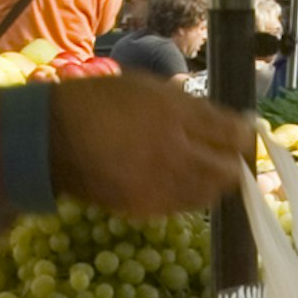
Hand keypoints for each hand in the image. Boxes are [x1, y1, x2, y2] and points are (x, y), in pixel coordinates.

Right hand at [43, 72, 252, 218]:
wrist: (51, 138)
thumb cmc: (100, 102)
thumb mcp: (148, 88)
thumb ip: (192, 106)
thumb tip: (235, 122)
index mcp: (174, 117)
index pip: (233, 134)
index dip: (246, 135)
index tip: (244, 132)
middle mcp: (174, 156)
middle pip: (229, 171)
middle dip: (234, 162)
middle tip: (227, 152)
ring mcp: (160, 187)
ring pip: (209, 194)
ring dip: (213, 181)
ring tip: (200, 165)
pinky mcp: (146, 209)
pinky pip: (182, 205)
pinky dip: (189, 194)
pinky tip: (175, 178)